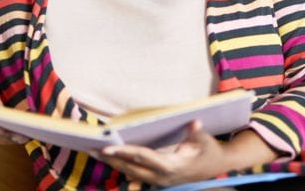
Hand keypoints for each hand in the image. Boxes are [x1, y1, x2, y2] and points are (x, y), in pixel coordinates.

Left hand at [96, 121, 226, 186]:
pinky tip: (108, 157)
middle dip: (110, 158)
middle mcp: (161, 177)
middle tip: (90, 147)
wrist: (215, 166)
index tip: (108, 147)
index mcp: (171, 166)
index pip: (143, 158)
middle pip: (130, 168)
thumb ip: (197, 133)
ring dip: (111, 162)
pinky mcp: (155, 179)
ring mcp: (157, 180)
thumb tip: (194, 123)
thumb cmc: (209, 150)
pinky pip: (133, 173)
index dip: (125, 152)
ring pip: (129, 172)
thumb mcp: (205, 140)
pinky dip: (119, 164)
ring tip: (93, 151)